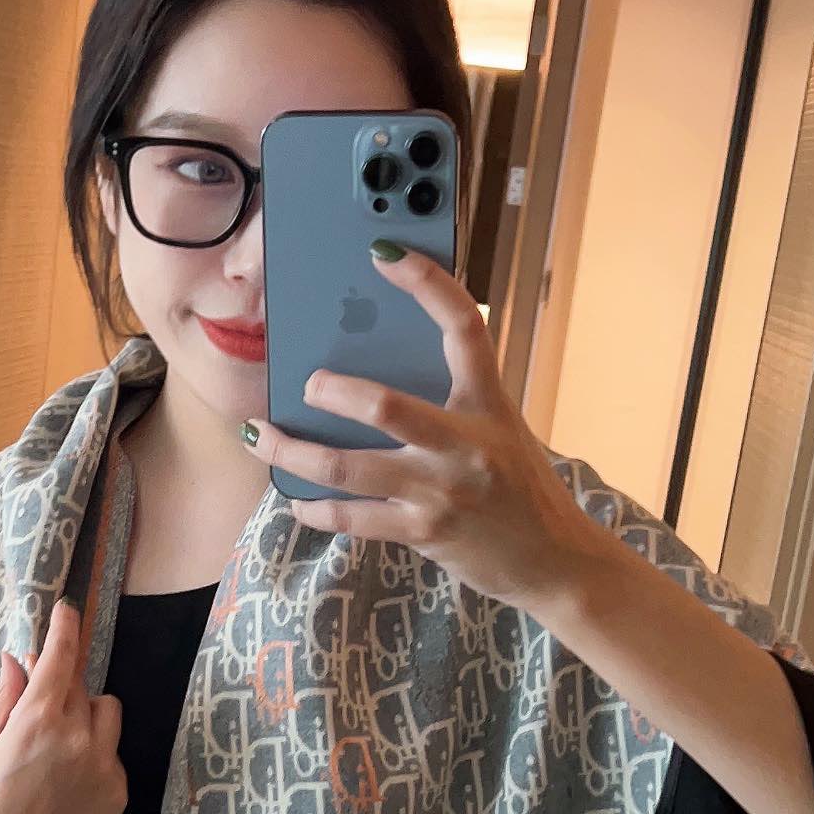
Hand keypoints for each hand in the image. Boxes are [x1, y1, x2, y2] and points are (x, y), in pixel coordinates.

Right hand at [0, 596, 127, 813]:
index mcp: (37, 723)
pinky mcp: (117, 797)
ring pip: (106, 715)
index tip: (66, 611)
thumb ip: (6, 701)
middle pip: (81, 686)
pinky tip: (63, 781)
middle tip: (33, 708)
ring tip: (53, 746)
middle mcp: (79, 740)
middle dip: (60, 686)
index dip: (64, 629)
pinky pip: (112, 754)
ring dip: (85, 715)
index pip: (61, 658)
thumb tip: (18, 659)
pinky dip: (94, 754)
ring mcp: (104, 770)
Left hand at [241, 244, 596, 617]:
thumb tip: (376, 377)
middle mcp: (467, 443)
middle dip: (334, 393)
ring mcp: (443, 491)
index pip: (464, 327)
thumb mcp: (500, 428)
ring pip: (349, 467)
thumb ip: (455, 400)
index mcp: (489, 402)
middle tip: (306, 384)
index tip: (386, 253)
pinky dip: (315, 508)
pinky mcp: (424, 532)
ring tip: (260, 436)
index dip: (427, 284)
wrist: (554, 560)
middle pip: (386, 407)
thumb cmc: (519, 486)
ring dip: (294, 451)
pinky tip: (296, 499)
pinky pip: (353, 517)